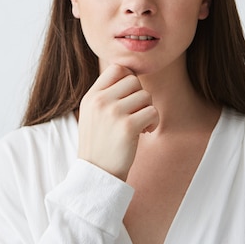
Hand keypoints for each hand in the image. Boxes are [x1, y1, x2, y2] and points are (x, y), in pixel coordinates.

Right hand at [77, 64, 158, 180]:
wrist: (96, 174)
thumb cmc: (99, 145)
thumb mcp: (92, 114)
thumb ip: (106, 95)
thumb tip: (130, 75)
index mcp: (91, 96)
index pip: (116, 68)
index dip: (129, 78)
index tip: (130, 96)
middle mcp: (100, 101)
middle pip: (134, 80)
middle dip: (140, 96)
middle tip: (136, 113)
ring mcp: (113, 112)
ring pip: (145, 95)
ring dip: (148, 110)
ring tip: (140, 125)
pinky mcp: (127, 126)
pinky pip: (152, 111)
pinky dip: (154, 122)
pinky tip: (144, 132)